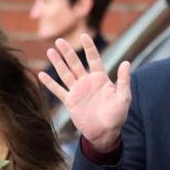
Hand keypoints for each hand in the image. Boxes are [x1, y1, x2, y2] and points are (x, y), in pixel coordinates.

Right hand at [38, 33, 130, 152]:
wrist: (105, 133)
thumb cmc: (117, 115)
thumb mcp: (124, 97)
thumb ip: (124, 80)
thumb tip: (127, 62)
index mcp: (100, 79)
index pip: (94, 59)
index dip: (89, 48)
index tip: (84, 36)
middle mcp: (87, 82)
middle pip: (75, 63)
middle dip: (68, 52)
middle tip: (59, 40)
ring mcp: (77, 91)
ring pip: (65, 73)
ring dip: (58, 63)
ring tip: (50, 51)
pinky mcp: (70, 101)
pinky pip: (58, 90)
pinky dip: (50, 83)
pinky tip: (42, 75)